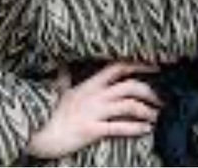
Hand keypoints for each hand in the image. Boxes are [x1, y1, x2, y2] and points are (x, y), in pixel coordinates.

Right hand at [27, 61, 162, 158]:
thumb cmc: (46, 113)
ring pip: (127, 105)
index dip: (139, 64)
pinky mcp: (89, 131)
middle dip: (150, 91)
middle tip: (164, 98)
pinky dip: (135, 128)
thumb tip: (61, 64)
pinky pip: (118, 127)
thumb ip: (63, 77)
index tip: (157, 66)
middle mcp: (94, 95)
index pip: (118, 66)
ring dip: (147, 110)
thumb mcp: (56, 91)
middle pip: (129, 85)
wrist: (34, 134)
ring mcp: (92, 112)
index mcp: (89, 84)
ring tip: (159, 116)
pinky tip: (146, 130)